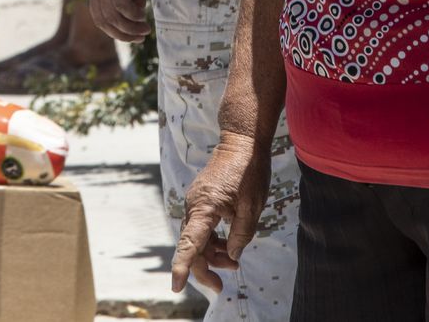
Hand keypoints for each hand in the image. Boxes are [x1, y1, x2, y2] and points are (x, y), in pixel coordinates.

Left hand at [85, 0, 151, 41]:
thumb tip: (136, 7)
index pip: (97, 12)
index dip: (113, 26)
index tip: (129, 31)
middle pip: (102, 19)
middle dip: (121, 33)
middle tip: (139, 37)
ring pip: (112, 16)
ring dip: (129, 28)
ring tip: (144, 30)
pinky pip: (121, 5)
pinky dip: (132, 14)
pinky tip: (143, 15)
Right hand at [170, 136, 268, 294]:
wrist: (242, 142)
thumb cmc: (249, 171)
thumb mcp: (252, 207)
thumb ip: (241, 235)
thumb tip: (231, 255)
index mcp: (206, 208)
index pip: (190, 244)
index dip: (182, 268)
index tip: (176, 287)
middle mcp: (194, 206)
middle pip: (192, 246)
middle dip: (204, 269)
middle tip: (220, 286)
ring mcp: (196, 202)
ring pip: (197, 239)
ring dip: (211, 255)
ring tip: (233, 264)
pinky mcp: (201, 200)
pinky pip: (201, 228)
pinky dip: (212, 241)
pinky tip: (228, 247)